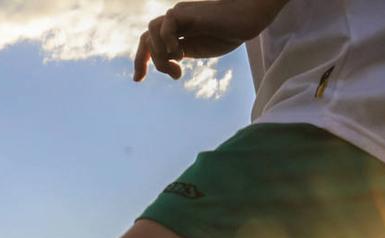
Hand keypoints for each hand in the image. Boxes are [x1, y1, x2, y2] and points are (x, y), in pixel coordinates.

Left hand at [134, 0, 285, 81]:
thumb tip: (168, 64)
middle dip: (141, 60)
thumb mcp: (198, 49)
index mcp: (175, 31)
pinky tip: (181, 55)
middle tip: (148, 77)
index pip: (148, 42)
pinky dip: (168, 43)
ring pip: (151, 33)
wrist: (246, 20)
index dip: (140, 59)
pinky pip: (166, 25)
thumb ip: (181, 53)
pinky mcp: (187, 12)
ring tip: (177, 67)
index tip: (138, 79)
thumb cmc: (227, 34)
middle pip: (145, 38)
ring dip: (159, 55)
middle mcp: (173, 21)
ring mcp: (179, 15)